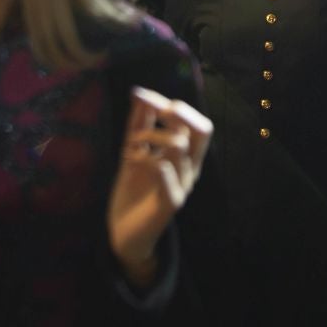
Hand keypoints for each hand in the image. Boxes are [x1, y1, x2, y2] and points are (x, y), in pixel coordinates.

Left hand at [108, 89, 211, 285]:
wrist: (124, 231)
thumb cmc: (134, 189)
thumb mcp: (134, 151)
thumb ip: (139, 124)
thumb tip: (141, 94)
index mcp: (185, 154)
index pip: (193, 121)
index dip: (171, 104)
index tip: (143, 95)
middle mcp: (189, 167)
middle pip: (202, 131)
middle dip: (180, 114)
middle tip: (159, 110)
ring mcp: (183, 185)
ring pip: (181, 147)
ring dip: (153, 136)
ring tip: (131, 146)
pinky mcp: (171, 203)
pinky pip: (170, 179)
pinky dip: (159, 166)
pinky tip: (139, 159)